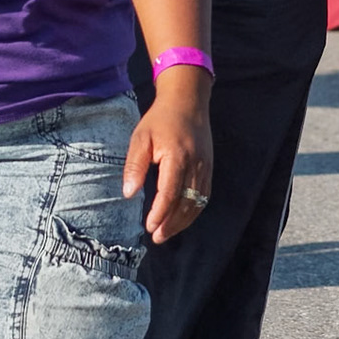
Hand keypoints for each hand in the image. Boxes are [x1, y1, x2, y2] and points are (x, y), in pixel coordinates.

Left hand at [124, 70, 212, 243]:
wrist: (187, 101)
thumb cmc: (160, 119)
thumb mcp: (141, 137)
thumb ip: (135, 165)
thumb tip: (128, 194)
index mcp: (177, 156)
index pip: (170, 192)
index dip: (160, 213)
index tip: (148, 226)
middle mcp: (196, 164)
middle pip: (187, 203)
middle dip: (171, 224)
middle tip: (156, 237)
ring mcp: (206, 167)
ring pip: (198, 202)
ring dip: (183, 221)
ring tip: (166, 233)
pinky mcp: (209, 168)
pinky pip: (204, 195)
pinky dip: (193, 211)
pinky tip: (181, 218)